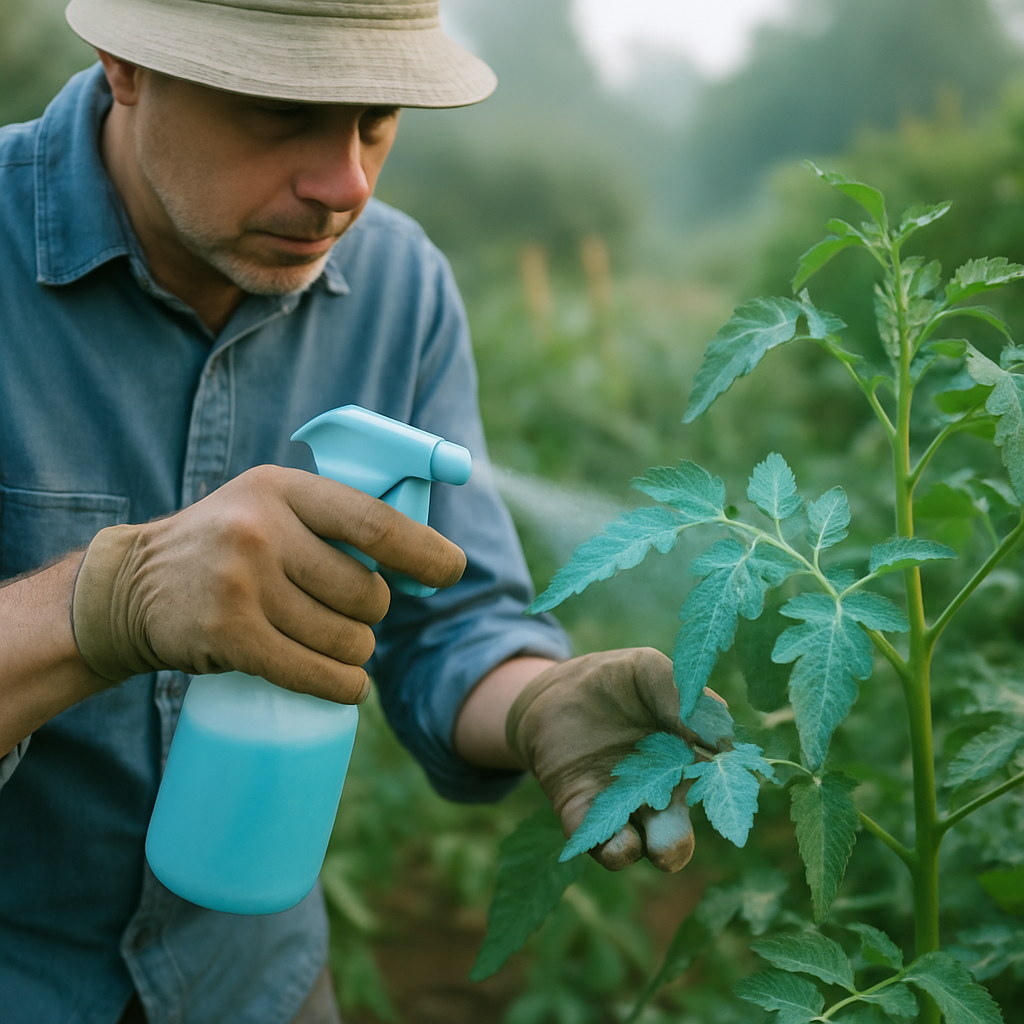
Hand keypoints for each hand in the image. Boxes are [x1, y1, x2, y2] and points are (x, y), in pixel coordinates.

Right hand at [71, 465, 465, 699]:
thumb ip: (333, 519)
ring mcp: (241, 583)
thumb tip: (423, 554)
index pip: (374, 522)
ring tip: (331, 642)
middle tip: (347, 613)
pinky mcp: (228, 635)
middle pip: (366, 593)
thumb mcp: (269, 505)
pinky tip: (348, 686)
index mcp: (282, 489)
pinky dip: (342, 686)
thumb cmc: (225, 546)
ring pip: (346, 638)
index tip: (452, 570)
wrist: (131, 587)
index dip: (423, 552)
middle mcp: (262, 529)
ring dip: (354, 651)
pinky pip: (313, 672)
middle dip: (373, 613)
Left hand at [505, 648, 719, 872]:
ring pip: (639, 847)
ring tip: (637, 842)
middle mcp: (657, 794)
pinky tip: (610, 840)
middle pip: (675, 835)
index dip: (722, 790)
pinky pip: (597, 842)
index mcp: (685, 761)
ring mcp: (618, 806)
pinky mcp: (581, 813)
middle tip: (672, 839)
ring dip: (642, 850)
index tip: (720, 781)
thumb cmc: (614, 680)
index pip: (712, 787)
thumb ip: (681, 696)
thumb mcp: (647, 670)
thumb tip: (721, 738)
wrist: (556, 688)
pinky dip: (606, 846)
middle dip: (676, 845)